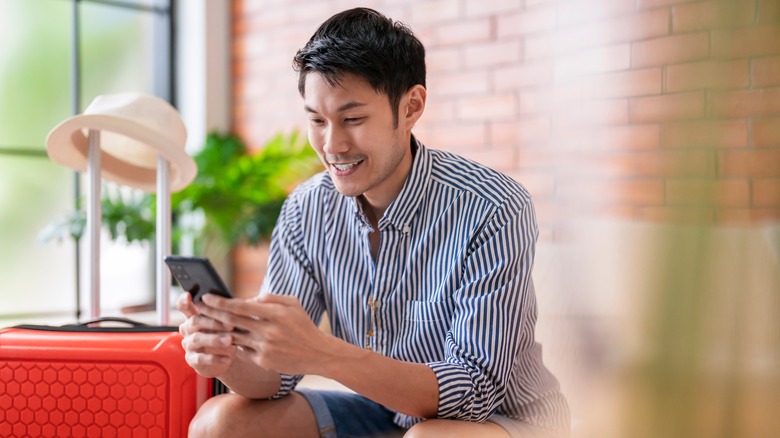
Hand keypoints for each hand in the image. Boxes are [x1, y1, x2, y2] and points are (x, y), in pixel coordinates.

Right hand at [176, 292, 236, 377]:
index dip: (184, 300)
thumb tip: (249, 301)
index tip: (190, 296)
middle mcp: (188, 328)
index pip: (183, 304)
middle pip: (194, 321)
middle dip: (213, 322)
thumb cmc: (227, 332)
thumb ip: (230, 309)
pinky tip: (227, 357)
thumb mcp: (228, 319)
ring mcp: (189, 344)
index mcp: (194, 314)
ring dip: (214, 339)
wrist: (225, 355)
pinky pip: (200, 358)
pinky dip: (214, 358)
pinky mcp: (192, 359)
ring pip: (197, 339)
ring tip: (230, 340)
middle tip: (230, 324)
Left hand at [198, 293, 336, 375]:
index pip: (241, 307)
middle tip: (196, 308)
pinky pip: (242, 350)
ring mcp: (265, 347)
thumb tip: (247, 300)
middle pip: (232, 321)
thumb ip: (270, 298)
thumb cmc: (303, 325)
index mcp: (275, 313)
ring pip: (234, 337)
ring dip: (217, 331)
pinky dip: (234, 344)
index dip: (221, 302)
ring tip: (204, 324)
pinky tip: (223, 339)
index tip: (206, 296)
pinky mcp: (263, 361)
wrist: (317, 353)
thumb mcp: (292, 304)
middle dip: (211, 314)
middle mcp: (268, 331)